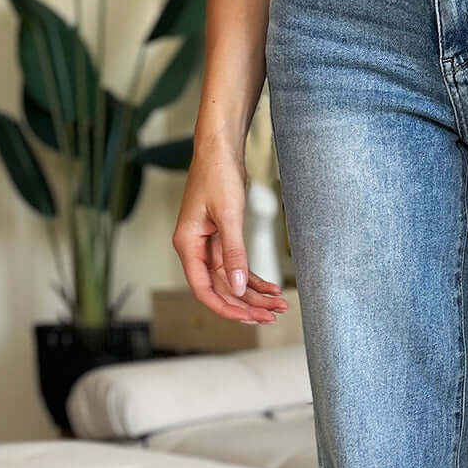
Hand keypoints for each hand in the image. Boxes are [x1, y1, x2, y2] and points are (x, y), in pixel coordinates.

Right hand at [172, 135, 289, 323]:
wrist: (220, 149)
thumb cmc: (217, 175)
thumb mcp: (228, 215)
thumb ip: (234, 254)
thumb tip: (239, 287)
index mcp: (187, 245)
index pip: (203, 289)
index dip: (226, 307)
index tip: (249, 318)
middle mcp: (195, 249)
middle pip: (221, 288)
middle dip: (247, 304)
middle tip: (273, 314)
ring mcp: (208, 245)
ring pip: (232, 280)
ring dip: (255, 294)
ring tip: (279, 304)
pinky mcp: (221, 239)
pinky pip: (237, 266)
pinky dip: (255, 278)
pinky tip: (272, 288)